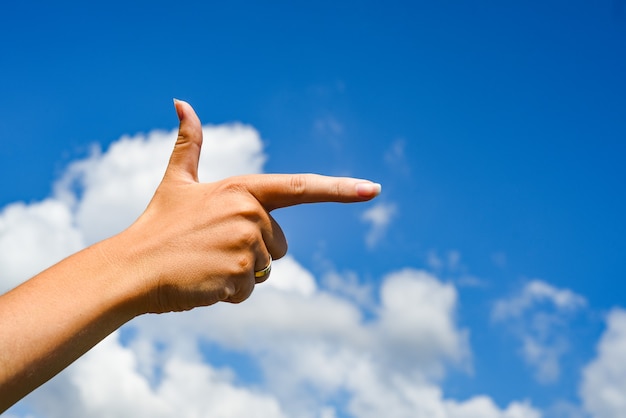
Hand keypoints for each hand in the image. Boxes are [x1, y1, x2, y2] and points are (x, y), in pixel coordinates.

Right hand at [120, 100, 380, 313]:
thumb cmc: (156, 225)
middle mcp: (250, 213)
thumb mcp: (176, 181)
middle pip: (280, 245)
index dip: (340, 188)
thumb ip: (189, 144)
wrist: (130, 268)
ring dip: (239, 274)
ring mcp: (246, 245)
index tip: (374, 190)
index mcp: (243, 190)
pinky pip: (248, 291)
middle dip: (255, 253)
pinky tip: (202, 282)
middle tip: (213, 249)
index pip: (300, 188)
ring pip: (265, 270)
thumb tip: (182, 102)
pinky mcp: (239, 276)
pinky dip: (228, 292)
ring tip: (204, 264)